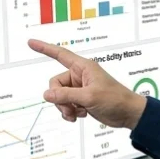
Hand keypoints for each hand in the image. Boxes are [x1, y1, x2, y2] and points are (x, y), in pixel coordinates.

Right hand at [28, 39, 147, 128]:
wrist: (128, 114)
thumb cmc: (115, 99)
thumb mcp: (89, 96)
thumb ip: (66, 95)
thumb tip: (46, 95)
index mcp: (83, 67)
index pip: (60, 54)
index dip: (44, 48)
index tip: (31, 42)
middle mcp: (79, 76)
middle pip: (55, 84)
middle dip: (59, 99)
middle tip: (71, 109)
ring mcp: (80, 88)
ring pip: (59, 96)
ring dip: (65, 107)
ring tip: (78, 113)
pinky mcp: (81, 99)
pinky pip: (65, 104)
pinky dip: (69, 112)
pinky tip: (80, 116)